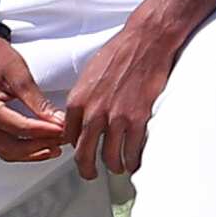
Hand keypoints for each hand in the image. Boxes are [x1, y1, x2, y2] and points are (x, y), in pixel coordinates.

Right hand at [0, 39, 66, 162]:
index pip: (20, 128)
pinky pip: (2, 146)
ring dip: (31, 153)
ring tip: (54, 148)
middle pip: (13, 148)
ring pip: (7, 152)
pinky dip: (21, 149)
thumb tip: (59, 122)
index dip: (45, 132)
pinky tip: (39, 145)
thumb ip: (39, 103)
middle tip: (62, 142)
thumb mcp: (21, 77)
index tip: (64, 131)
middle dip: (40, 148)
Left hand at [63, 19, 177, 180]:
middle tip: (90, 174)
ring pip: (110, 157)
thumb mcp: (89, 73)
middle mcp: (94, 112)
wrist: (145, 41)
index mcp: (78, 100)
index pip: (70, 135)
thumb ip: (84, 97)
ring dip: (114, 166)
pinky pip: (133, 150)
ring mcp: (116, 118)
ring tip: (118, 167)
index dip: (75, 147)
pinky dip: (133, 160)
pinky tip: (135, 162)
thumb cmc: (119, 51)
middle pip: (84, 154)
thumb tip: (82, 114)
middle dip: (86, 169)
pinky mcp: (138, 119)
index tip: (80, 151)